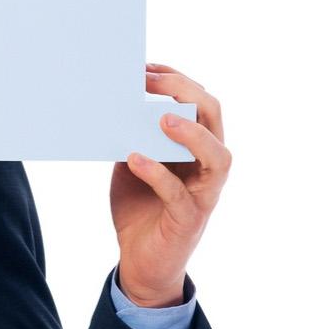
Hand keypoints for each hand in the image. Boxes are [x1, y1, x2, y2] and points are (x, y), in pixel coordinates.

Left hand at [108, 64, 230, 306]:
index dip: (177, 79)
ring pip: (217, 156)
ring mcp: (204, 194)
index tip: (147, 65)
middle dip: (185, 92)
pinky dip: (158, 173)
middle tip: (150, 81)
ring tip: (162, 117)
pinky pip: (178, 193)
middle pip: (214, 117)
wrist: (141, 263)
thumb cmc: (141, 207)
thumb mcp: (132, 161)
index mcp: (196, 146)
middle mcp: (207, 166)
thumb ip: (132, 135)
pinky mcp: (189, 219)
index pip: (200, 101)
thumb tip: (112, 102)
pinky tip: (135, 158)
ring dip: (191, 133)